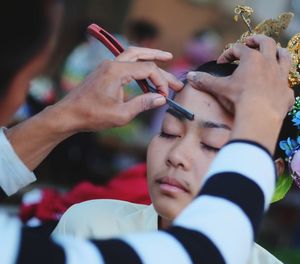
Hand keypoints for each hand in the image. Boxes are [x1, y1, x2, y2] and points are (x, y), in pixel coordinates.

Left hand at [6, 47, 182, 170]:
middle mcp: (112, 64)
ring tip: (165, 58)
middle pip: (141, 54)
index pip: (147, 69)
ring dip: (149, 57)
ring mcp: (107, 66)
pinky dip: (138, 67)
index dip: (160, 81)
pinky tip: (146, 75)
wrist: (68, 115)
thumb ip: (143, 103)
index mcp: (116, 71)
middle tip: (174, 66)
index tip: (166, 95)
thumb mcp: (121, 114)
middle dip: (159, 60)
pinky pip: (125, 64)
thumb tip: (161, 98)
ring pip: (133, 55)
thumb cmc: (91, 115)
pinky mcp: (105, 72)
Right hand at [186, 35, 293, 151]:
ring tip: (274, 53)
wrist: (259, 116)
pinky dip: (283, 85)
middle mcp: (269, 63)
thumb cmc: (239, 99)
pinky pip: (288, 85)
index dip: (228, 54)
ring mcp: (281, 77)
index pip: (238, 48)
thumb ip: (205, 81)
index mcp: (251, 58)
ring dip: (279, 53)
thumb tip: (189, 76)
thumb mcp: (220, 88)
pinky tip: (278, 88)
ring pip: (285, 57)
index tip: (221, 63)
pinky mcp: (288, 92)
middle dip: (257, 40)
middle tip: (250, 42)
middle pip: (266, 42)